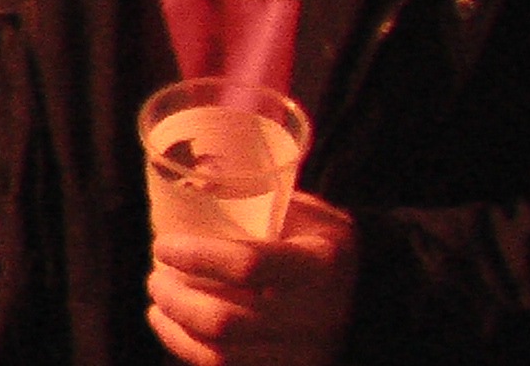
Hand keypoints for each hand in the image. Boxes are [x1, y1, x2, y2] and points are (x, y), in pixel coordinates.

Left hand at [146, 193, 356, 365]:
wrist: (373, 296)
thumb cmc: (328, 244)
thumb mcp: (310, 213)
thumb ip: (263, 203)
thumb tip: (197, 181)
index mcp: (319, 264)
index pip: (248, 265)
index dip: (198, 257)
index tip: (164, 243)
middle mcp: (311, 317)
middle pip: (226, 320)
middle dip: (177, 298)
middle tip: (156, 274)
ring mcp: (300, 355)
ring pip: (220, 356)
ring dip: (176, 328)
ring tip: (158, 300)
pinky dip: (189, 351)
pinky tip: (172, 328)